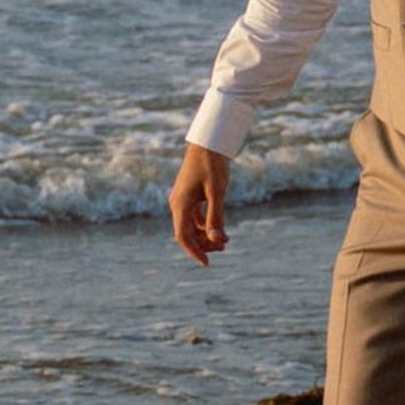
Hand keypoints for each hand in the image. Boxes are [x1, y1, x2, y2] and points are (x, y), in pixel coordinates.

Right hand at [170, 144, 231, 264]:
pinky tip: (221, 228)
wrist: (209, 142)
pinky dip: (207, 224)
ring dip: (206, 235)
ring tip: (226, 240)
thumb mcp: (217, 192)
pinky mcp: (190, 196)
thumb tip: (216, 240)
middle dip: (203, 244)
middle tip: (224, 247)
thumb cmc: (212, 164)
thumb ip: (215, 217)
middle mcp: (178, 204)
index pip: (182, 236)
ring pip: (191, 226)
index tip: (206, 263)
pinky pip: (196, 217)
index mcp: (180, 204)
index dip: (194, 251)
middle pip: (186, 233)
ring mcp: (183, 200)